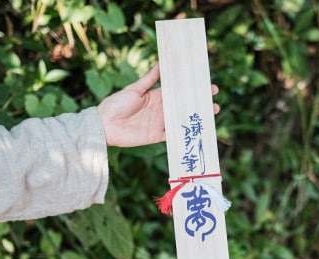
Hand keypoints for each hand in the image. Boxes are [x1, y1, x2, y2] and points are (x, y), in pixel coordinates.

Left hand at [97, 63, 219, 147]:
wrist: (104, 124)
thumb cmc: (116, 104)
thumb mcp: (134, 89)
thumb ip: (149, 79)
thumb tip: (161, 62)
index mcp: (156, 96)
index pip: (177, 91)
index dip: (191, 88)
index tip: (205, 84)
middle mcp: (160, 109)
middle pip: (183, 105)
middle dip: (198, 102)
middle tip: (214, 99)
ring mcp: (159, 123)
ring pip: (181, 119)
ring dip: (195, 117)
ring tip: (211, 113)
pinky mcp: (156, 136)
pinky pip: (172, 135)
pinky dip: (183, 133)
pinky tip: (196, 130)